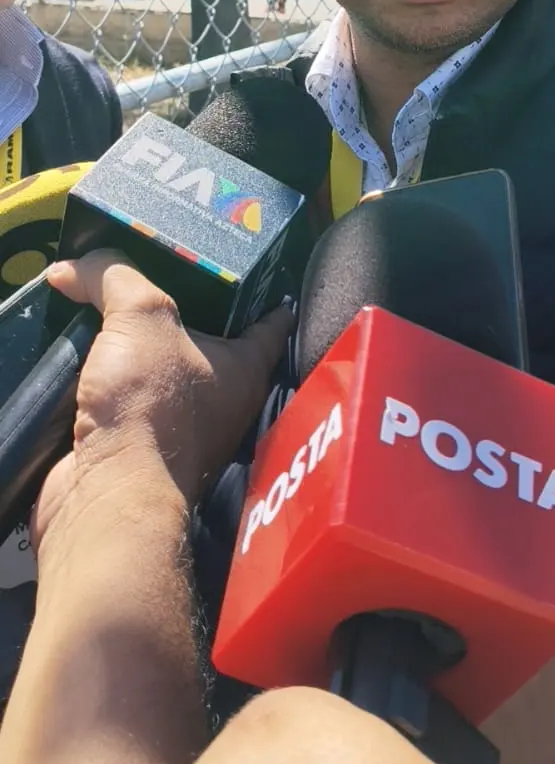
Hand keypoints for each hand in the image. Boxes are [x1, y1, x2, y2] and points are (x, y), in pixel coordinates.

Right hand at [32, 251, 291, 553]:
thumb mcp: (141, 315)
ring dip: (140, 347)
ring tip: (114, 308)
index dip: (266, 293)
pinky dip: (109, 379)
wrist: (108, 496)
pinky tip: (88, 356)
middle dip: (188, 313)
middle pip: (209, 342)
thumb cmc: (150, 406)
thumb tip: (75, 267)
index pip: (269, 321)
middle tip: (162, 274)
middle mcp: (220, 401)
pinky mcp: (136, 448)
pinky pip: (126, 401)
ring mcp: (179, 429)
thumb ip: (114, 276)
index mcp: (244, 368)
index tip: (264, 271)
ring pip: (163, 372)